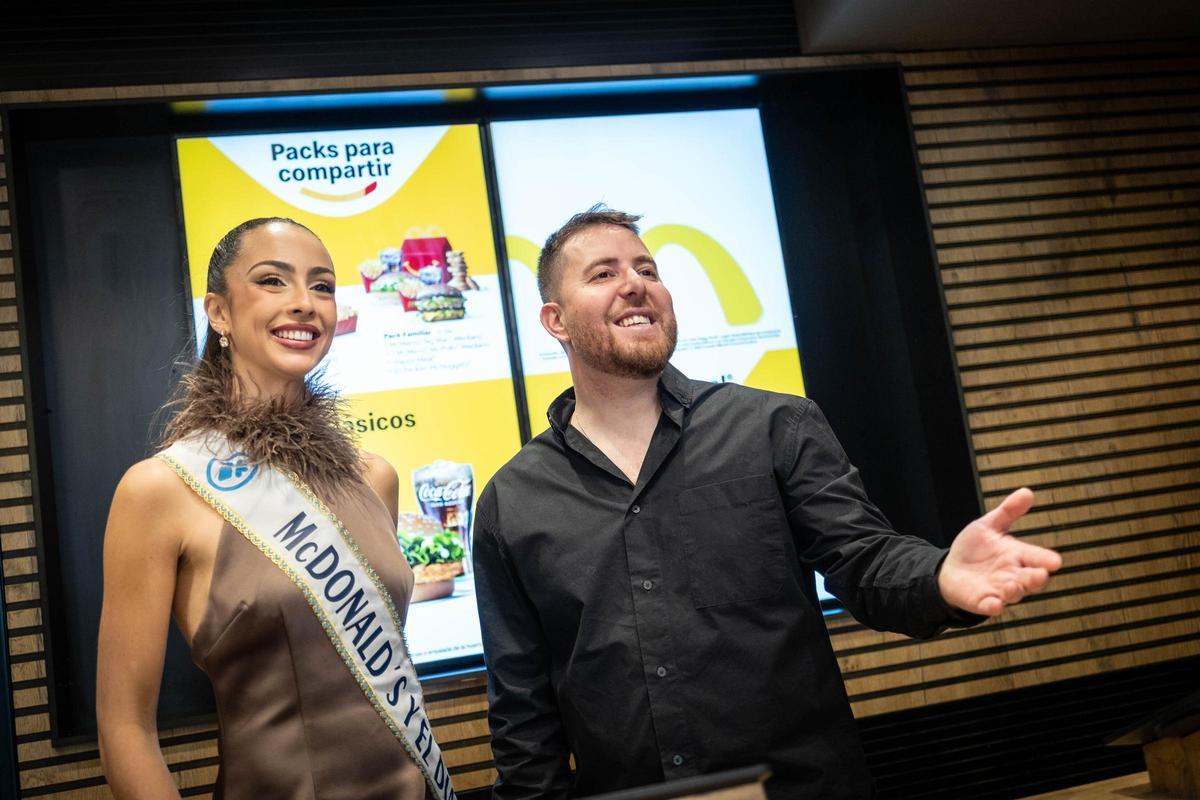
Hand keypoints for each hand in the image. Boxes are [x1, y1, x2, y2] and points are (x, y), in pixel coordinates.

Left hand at [938, 488, 1061, 615]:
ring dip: (1014, 591)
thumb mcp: (989, 526)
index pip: (1036, 557)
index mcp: (1017, 555)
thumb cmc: (976, 548)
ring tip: (1012, 586)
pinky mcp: (983, 601)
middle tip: (1040, 575)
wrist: (952, 569)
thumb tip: (1027, 492)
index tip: (1055, 561)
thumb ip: (1008, 512)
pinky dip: (993, 606)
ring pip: (1013, 594)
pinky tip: (994, 605)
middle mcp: (1012, 574)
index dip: (1045, 559)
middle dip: (1035, 578)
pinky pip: (990, 606)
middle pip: (1030, 579)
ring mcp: (998, 590)